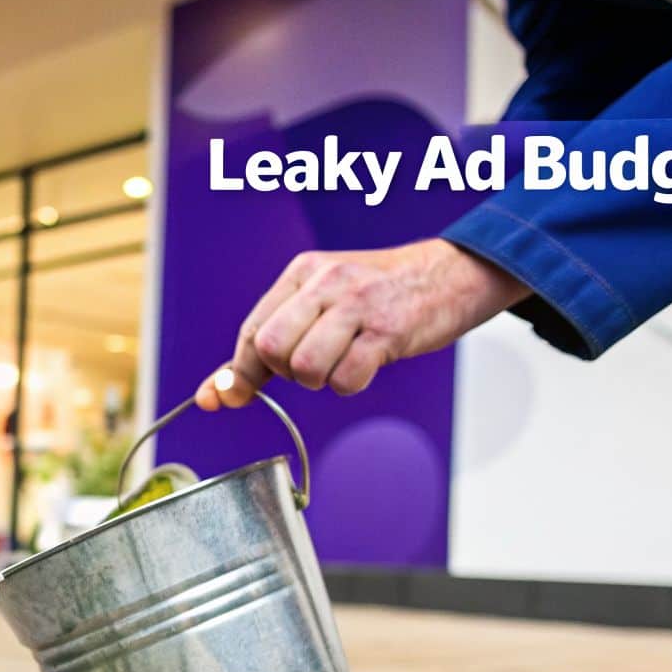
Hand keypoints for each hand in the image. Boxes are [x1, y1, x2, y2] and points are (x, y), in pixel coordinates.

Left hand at [195, 239, 526, 409]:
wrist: (452, 273)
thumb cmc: (383, 292)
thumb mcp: (325, 297)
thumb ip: (277, 335)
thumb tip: (220, 392)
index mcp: (304, 272)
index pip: (253, 330)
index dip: (236, 372)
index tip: (223, 400)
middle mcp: (326, 283)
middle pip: (271, 349)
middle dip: (285, 373)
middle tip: (315, 363)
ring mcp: (357, 305)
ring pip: (304, 367)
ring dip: (321, 379)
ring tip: (345, 359)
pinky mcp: (387, 331)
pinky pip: (346, 379)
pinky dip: (351, 384)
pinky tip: (367, 363)